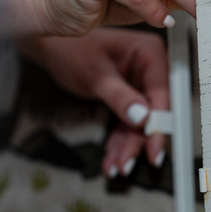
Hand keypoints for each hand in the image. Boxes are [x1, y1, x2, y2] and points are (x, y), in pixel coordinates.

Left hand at [17, 27, 168, 175]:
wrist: (49, 47)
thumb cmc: (70, 49)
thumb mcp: (96, 76)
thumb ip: (121, 98)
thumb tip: (143, 118)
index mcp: (149, 54)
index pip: (161, 95)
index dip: (158, 125)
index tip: (154, 149)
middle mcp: (148, 68)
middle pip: (153, 112)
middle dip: (138, 140)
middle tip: (127, 162)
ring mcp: (139, 82)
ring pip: (140, 122)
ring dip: (127, 144)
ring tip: (117, 164)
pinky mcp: (129, 95)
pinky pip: (128, 121)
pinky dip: (120, 139)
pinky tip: (113, 156)